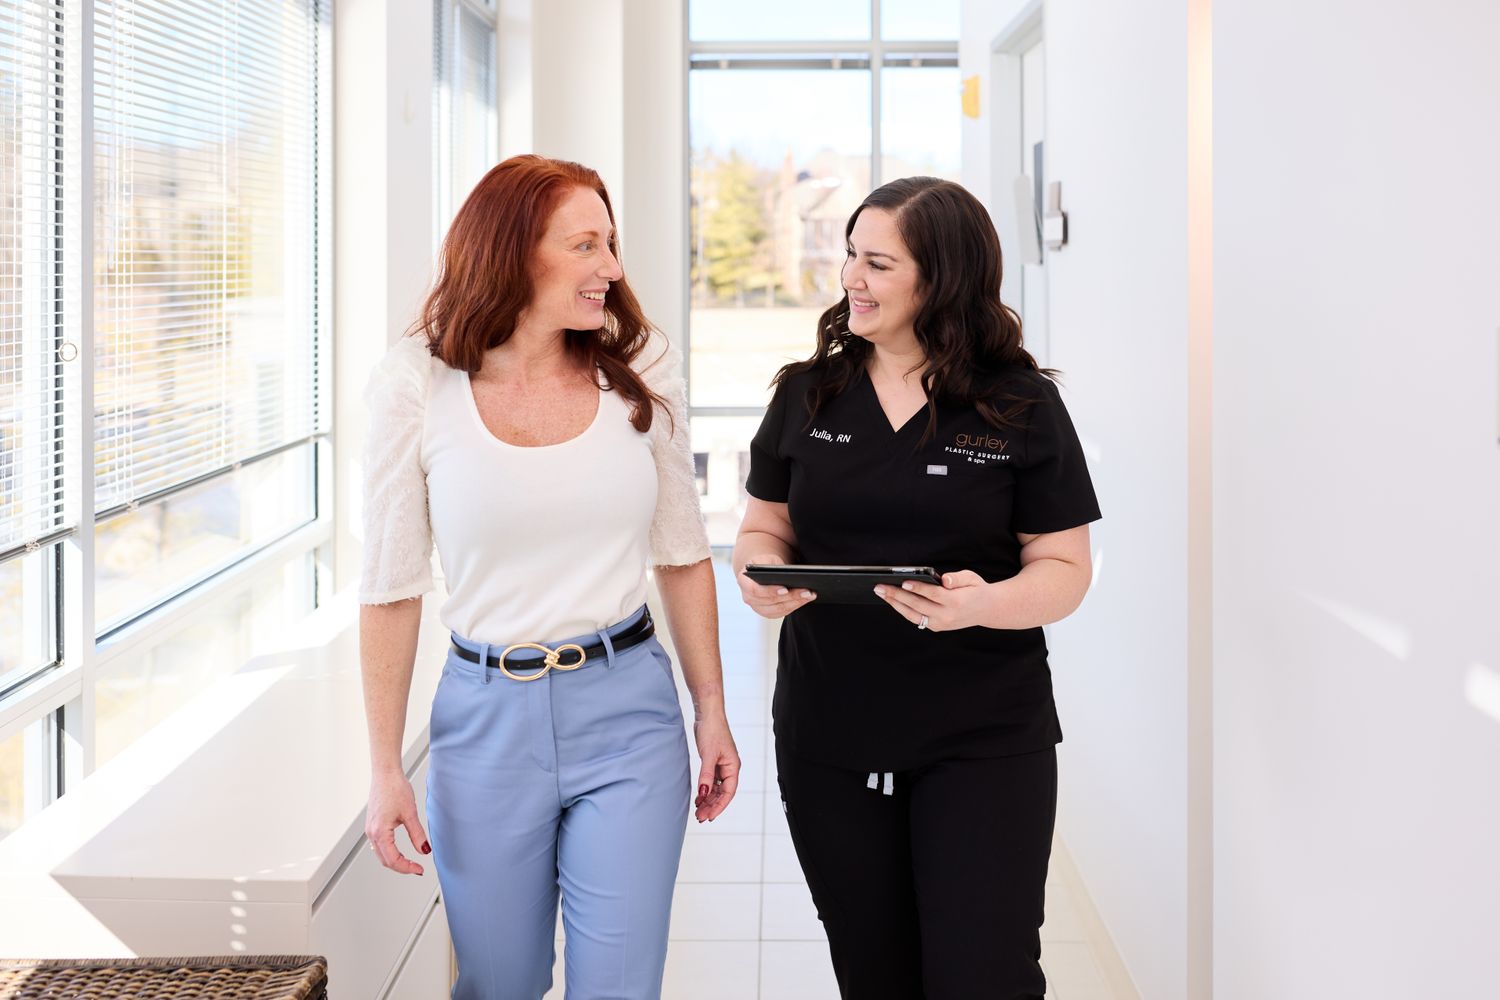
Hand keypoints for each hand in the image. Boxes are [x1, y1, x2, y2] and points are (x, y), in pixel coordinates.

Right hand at [365, 769, 429, 875]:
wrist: (385, 773)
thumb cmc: (395, 788)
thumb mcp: (410, 813)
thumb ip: (417, 835)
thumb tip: (424, 850)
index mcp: (380, 832)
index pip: (393, 860)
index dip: (407, 868)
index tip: (419, 870)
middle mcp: (371, 833)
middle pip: (385, 860)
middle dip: (401, 867)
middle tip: (417, 869)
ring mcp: (370, 829)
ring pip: (381, 854)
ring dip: (394, 861)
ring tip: (410, 863)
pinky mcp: (372, 824)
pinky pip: (378, 845)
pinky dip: (389, 852)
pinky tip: (398, 851)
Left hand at [691, 713, 740, 822]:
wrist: (707, 714)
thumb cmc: (712, 730)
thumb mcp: (708, 754)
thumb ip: (706, 775)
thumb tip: (703, 793)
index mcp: (733, 766)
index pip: (728, 792)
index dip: (719, 806)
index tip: (710, 816)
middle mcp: (729, 768)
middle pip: (722, 793)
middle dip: (712, 806)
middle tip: (700, 817)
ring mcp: (721, 765)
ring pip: (716, 788)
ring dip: (708, 800)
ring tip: (698, 811)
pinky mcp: (713, 762)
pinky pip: (710, 781)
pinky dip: (705, 790)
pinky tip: (698, 797)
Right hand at [736, 553, 816, 619]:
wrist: (760, 571)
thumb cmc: (764, 562)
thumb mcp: (765, 558)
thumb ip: (771, 566)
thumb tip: (788, 575)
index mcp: (743, 582)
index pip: (755, 590)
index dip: (770, 591)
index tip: (785, 589)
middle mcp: (748, 598)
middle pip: (770, 602)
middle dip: (790, 596)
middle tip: (807, 590)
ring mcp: (758, 608)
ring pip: (778, 609)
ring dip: (796, 602)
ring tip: (811, 594)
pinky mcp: (768, 612)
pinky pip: (782, 612)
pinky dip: (795, 606)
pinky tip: (806, 599)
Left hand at [873, 569, 993, 631]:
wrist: (986, 610)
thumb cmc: (975, 589)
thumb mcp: (971, 578)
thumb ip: (957, 578)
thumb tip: (943, 580)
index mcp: (957, 602)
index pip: (933, 594)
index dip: (918, 588)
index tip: (904, 582)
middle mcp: (947, 616)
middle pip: (918, 605)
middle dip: (897, 595)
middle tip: (880, 586)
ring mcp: (940, 624)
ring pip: (913, 614)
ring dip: (894, 603)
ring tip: (880, 592)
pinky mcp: (936, 627)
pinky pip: (915, 618)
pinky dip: (902, 609)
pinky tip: (891, 599)